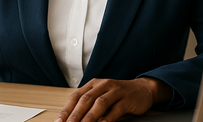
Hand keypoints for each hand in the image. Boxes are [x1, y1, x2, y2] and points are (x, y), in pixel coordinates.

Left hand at [55, 77, 171, 121]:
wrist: (143, 89)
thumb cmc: (119, 95)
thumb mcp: (102, 95)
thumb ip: (89, 105)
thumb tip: (73, 119)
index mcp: (94, 84)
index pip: (76, 96)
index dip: (66, 109)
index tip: (59, 121)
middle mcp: (103, 85)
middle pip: (86, 99)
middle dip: (75, 114)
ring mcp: (115, 91)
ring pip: (99, 103)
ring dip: (89, 117)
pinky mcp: (127, 99)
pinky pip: (116, 109)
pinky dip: (108, 118)